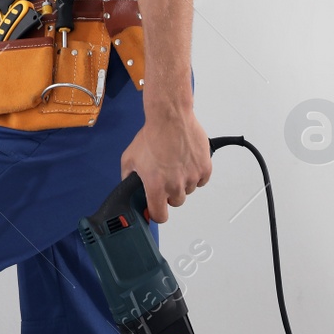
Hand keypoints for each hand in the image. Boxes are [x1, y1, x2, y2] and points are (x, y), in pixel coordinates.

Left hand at [119, 109, 211, 223]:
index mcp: (156, 186)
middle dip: (169, 193)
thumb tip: (129, 187)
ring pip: (189, 190)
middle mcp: (175, 186)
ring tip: (174, 163)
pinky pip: (201, 180)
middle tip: (164, 176)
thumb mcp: (129, 158)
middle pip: (175, 202)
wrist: (170, 118)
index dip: (157, 213)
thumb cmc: (151, 136)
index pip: (160, 216)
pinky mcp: (205, 169)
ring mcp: (192, 178)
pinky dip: (195, 173)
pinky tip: (186, 161)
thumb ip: (128, 177)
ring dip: (183, 182)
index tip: (156, 209)